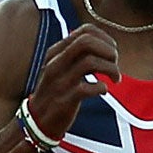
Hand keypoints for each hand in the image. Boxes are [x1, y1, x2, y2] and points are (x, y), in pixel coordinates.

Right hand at [23, 24, 118, 140]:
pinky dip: (102, 87)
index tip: (111, 52)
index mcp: (56, 52)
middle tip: (115, 62)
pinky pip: (88, 87)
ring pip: (90, 62)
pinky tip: (103, 90)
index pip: (85, 31)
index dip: (105, 38)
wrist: (37, 121)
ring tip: (115, 78)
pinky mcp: (64, 100)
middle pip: (86, 42)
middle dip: (108, 50)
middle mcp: (56, 63)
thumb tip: (103, 44)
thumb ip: (76, 54)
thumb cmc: (56, 92)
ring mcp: (60, 81)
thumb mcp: (60, 67)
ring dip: (110, 68)